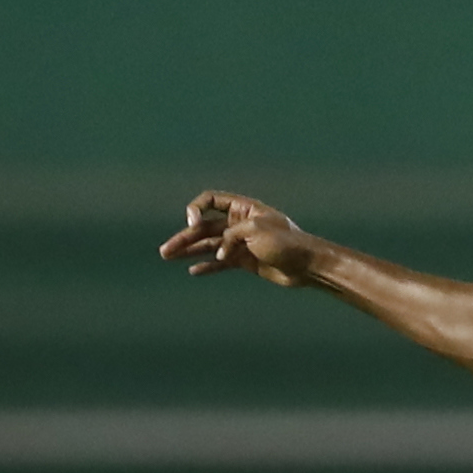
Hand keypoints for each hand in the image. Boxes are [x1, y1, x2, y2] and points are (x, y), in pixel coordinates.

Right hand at [159, 191, 320, 286]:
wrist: (307, 265)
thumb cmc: (286, 242)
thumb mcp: (255, 231)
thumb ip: (231, 237)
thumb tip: (219, 253)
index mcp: (241, 208)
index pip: (209, 201)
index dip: (196, 210)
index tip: (193, 223)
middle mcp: (238, 223)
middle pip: (203, 227)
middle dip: (184, 237)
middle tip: (165, 250)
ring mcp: (240, 243)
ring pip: (208, 245)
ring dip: (189, 251)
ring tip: (168, 257)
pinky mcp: (244, 260)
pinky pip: (220, 262)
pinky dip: (207, 265)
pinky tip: (193, 270)